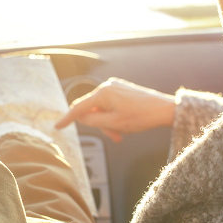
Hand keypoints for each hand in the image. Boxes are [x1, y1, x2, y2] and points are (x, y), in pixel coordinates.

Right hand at [55, 78, 175, 142]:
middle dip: (100, 124)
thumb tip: (81, 118)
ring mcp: (115, 87)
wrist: (164, 109)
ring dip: (109, 122)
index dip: (67, 118)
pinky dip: (114, 116)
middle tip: (115, 137)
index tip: (57, 126)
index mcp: (102, 93)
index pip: (79, 108)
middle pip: (92, 109)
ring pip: (102, 109)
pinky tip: (126, 123)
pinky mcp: (123, 90)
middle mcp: (107, 86)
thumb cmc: (141, 116)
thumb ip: (92, 121)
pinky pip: (111, 105)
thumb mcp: (113, 123)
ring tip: (123, 133)